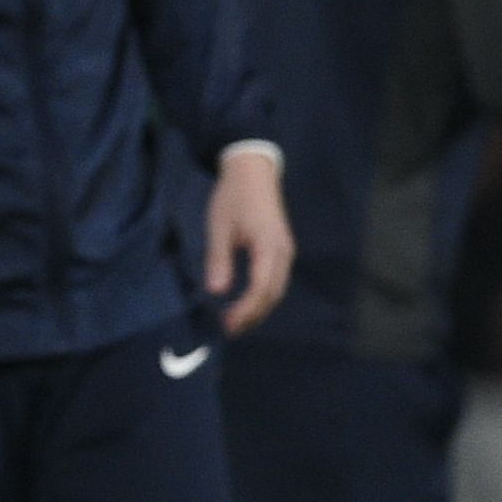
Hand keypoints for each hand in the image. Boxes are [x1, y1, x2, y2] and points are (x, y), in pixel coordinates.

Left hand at [205, 149, 294, 333]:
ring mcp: (285, 251)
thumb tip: (216, 291)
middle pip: (272, 294)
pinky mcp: (281, 250)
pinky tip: (246, 303)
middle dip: (252, 315)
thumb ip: (219, 259)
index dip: (245, 309)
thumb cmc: (233, 196)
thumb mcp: (219, 227)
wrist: (253, 171)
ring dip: (258, 309)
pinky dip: (262, 296)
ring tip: (236, 322)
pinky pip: (275, 280)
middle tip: (229, 330)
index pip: (261, 288)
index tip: (227, 323)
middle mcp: (283, 253)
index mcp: (268, 246)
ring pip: (276, 289)